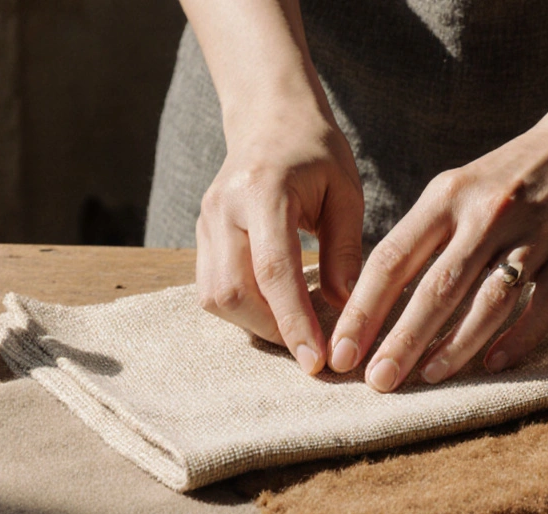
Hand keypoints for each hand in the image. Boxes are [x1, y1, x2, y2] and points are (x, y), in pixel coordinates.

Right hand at [196, 109, 363, 373]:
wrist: (270, 118)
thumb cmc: (316, 152)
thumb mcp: (345, 192)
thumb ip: (345, 251)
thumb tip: (346, 310)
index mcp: (262, 191)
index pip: (273, 271)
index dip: (294, 322)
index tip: (317, 361)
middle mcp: (223, 208)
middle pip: (234, 292)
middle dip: (274, 330)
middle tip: (314, 350)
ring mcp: (205, 223)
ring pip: (216, 297)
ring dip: (256, 324)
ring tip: (297, 331)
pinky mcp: (200, 236)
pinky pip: (211, 290)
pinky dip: (244, 310)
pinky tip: (276, 311)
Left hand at [327, 123, 547, 391]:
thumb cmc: (508, 176)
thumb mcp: (457, 188)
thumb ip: (421, 237)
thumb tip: (372, 298)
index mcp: (447, 196)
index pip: (392, 259)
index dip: (363, 309)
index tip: (341, 350)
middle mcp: (486, 214)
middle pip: (437, 288)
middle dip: (402, 340)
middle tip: (377, 382)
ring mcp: (532, 235)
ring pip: (489, 301)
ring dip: (456, 345)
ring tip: (427, 377)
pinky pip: (543, 305)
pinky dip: (517, 338)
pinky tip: (493, 365)